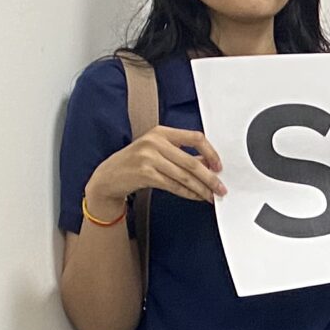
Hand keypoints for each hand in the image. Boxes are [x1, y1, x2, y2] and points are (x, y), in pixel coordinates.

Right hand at [86, 125, 222, 209]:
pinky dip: (188, 193)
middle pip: (192, 161)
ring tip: (211, 196)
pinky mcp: (145, 174)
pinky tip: (196, 197)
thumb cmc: (135, 163)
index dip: (211, 153)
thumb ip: (181, 155)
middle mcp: (155, 142)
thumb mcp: (157, 151)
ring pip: (184, 176)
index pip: (195, 137)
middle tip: (221, 188)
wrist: (108, 176)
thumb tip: (209, 166)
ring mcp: (148, 158)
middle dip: (210, 177)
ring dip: (201, 189)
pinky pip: (174, 186)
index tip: (219, 166)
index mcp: (161, 132)